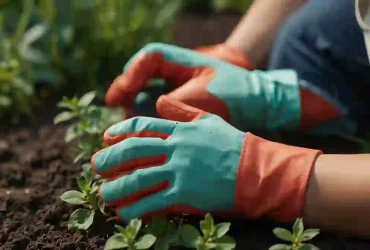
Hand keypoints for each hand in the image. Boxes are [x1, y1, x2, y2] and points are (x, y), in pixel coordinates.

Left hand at [92, 96, 245, 220]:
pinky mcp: (186, 193)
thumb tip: (160, 99)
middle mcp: (176, 148)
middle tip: (95, 166)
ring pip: (138, 178)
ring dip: (117, 187)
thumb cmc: (233, 144)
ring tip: (104, 194)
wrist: (256, 168)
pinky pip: (154, 202)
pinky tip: (124, 213)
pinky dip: (136, 209)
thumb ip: (182, 110)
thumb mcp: (208, 120)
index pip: (142, 126)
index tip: (106, 139)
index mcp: (180, 130)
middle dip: (110, 159)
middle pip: (133, 151)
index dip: (120, 132)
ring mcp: (180, 171)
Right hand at [106, 43, 300, 130]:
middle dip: (126, 89)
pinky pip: (156, 107)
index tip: (122, 91)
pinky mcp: (180, 104)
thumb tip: (150, 116)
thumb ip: (175, 106)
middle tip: (114, 105)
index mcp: (182, 61)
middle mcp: (176, 72)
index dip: (131, 73)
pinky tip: (140, 130)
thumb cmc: (235, 94)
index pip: (149, 59)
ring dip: (133, 105)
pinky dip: (146, 117)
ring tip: (124, 122)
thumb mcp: (205, 99)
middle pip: (141, 75)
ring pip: (146, 91)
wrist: (259, 103)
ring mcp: (177, 87)